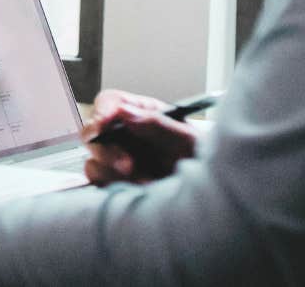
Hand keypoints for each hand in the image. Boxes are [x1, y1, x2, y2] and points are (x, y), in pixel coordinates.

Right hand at [80, 89, 198, 185]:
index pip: (110, 103)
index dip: (103, 110)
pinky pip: (99, 184)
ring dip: (115, 174)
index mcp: (141, 115)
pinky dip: (116, 188)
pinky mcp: (114, 184)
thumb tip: (125, 112)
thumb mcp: (189, 142)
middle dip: (106, 150)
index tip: (106, 123)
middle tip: (128, 166)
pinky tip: (140, 191)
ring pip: (93, 162)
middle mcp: (124, 136)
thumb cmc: (204, 165)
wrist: (212, 202)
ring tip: (147, 183)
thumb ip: (158, 125)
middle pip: (92, 132)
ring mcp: (116, 161)